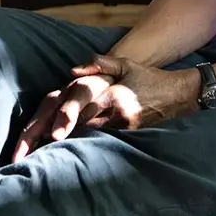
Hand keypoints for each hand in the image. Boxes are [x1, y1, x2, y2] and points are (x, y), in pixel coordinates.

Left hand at [12, 55, 199, 161]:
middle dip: (59, 131)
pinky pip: (104, 140)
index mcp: (112, 92)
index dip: (66, 114)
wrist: (179, 95)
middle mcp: (117, 111)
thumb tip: (72, 71)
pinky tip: (71, 152)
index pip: (83, 101)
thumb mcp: (127, 65)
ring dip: (70, 141)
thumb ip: (99, 63)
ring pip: (91, 134)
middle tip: (36, 144)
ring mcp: (124, 126)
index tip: (50, 132)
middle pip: (82, 122)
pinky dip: (88, 145)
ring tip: (44, 151)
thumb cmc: (148, 78)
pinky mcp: (130, 135)